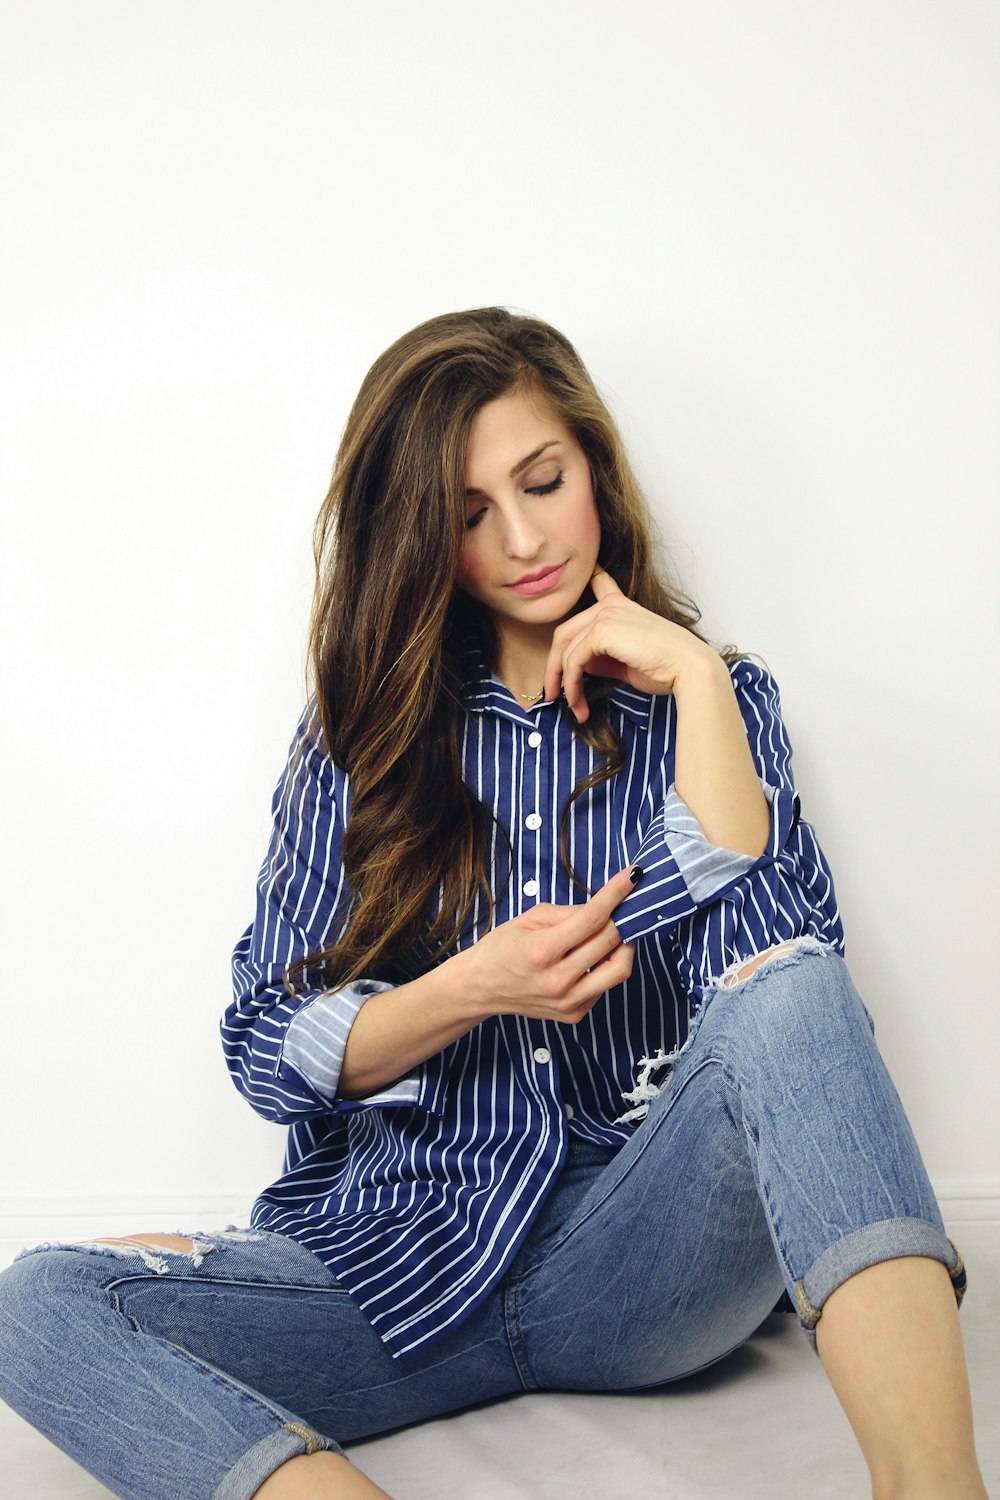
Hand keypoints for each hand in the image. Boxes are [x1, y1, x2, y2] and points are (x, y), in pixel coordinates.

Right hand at [459, 865, 637, 1025]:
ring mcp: (567, 1002)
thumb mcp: (529, 918)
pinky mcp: (574, 1014)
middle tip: (622, 905)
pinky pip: (605, 986)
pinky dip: (606, 966)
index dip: (617, 893)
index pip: (592, 918)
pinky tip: (591, 957)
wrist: (480, 988)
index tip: (633, 876)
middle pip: (611, 941)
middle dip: (622, 916)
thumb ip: (570, 912)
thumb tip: (605, 908)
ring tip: (614, 932)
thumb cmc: (501, 948)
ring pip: (619, 969)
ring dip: (624, 945)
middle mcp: (557, 980)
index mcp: (541, 951)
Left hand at [543, 566, 723, 722]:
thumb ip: (601, 659)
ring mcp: (604, 615)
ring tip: (573, 707)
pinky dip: (571, 684)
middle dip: (554, 667)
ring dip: (564, 684)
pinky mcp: (601, 630)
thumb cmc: (666, 668)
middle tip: (550, 693)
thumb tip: (578, 669)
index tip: (586, 571)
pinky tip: (578, 702)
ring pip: (564, 650)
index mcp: (621, 606)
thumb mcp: (626, 662)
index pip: (600, 583)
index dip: (588, 577)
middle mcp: (610, 606)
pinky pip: (572, 660)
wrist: (688, 667)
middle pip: (564, 633)